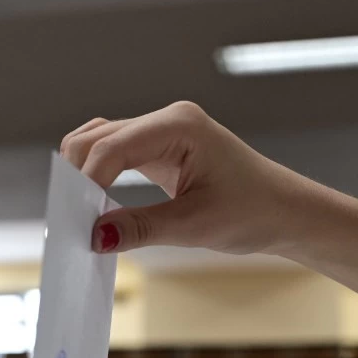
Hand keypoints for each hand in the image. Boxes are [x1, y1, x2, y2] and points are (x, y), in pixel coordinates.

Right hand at [60, 101, 313, 254]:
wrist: (286, 211)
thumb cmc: (253, 212)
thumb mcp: (195, 226)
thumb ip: (141, 227)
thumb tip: (93, 237)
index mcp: (180, 126)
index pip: (112, 147)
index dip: (86, 182)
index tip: (75, 221)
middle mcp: (167, 120)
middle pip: (97, 138)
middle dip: (78, 177)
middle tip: (71, 221)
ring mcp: (161, 131)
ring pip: (99, 142)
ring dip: (83, 175)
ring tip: (80, 214)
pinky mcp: (158, 147)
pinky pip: (114, 153)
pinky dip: (98, 175)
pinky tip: (94, 204)